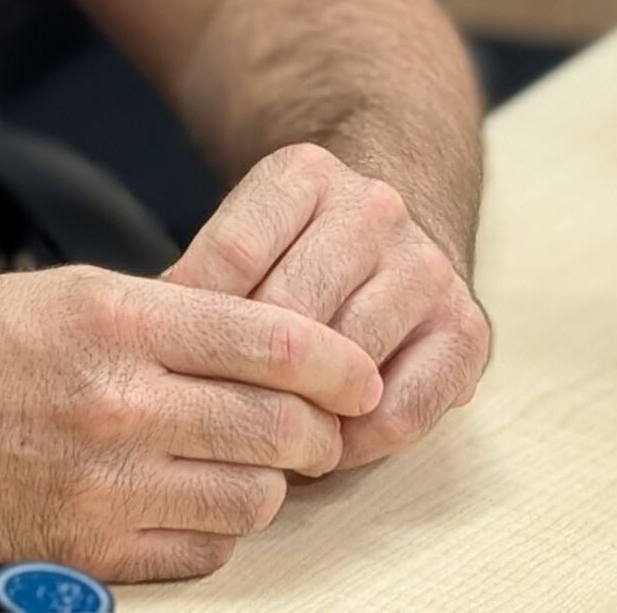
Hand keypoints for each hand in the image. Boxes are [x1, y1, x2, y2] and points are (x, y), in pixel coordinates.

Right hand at [0, 263, 381, 582]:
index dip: (340, 364)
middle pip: (281, 428)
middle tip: (312, 425)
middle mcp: (117, 403)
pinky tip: (186, 501)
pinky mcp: (84, 551)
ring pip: (253, 498)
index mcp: (118, 319)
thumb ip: (176, 314)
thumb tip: (277, 344)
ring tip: (237, 462)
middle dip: (315, 428)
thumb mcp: (74, 290)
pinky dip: (212, 532)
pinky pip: (203, 555)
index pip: (276, 345)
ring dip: (263, 482)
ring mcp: (102, 486)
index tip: (359, 375)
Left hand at [167, 142, 488, 468]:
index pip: (230, 257)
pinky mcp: (467, 329)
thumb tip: (149, 344)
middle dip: (248, 378)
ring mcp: (426, 267)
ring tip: (268, 437)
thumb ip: (203, 281)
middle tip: (216, 420)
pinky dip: (359, 441)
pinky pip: (403, 408)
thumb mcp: (245, 235)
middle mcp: (375, 209)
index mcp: (304, 174)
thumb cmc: (295, 254)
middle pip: (289, 314)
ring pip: (347, 362)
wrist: (394, 234)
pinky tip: (330, 442)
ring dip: (303, 414)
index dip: (192, 324)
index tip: (171, 367)